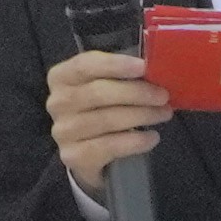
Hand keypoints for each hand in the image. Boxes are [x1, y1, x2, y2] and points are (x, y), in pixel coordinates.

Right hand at [45, 49, 170, 189]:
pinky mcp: (73, 156)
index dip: (115, 64)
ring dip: (142, 116)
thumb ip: (120, 75)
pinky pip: (110, 146)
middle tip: (163, 95)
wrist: (85, 153)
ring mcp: (63, 132)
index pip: (85, 65)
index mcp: (61, 77)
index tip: (143, 66)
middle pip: (99, 93)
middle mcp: (57, 103)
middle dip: (136, 93)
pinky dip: (136, 141)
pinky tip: (152, 138)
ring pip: (107, 120)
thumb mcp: (103, 86)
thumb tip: (155, 68)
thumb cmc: (99, 109)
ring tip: (163, 114)